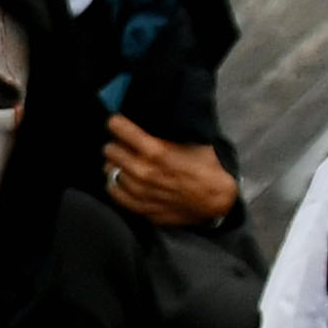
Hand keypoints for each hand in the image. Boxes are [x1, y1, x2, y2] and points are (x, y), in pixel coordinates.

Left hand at [103, 116, 239, 225]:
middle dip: (116, 144)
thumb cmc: (207, 168)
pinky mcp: (140, 207)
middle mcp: (144, 171)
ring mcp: (140, 192)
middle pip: (110, 150)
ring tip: (124, 162)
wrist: (216, 200)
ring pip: (110, 170)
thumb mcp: (191, 141)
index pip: (120, 129)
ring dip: (116, 164)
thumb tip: (150, 120)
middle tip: (123, 144)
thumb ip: (167, 133)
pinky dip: (115, 183)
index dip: (116, 123)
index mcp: (156, 151)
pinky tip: (123, 178)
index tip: (116, 122)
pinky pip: (114, 192)